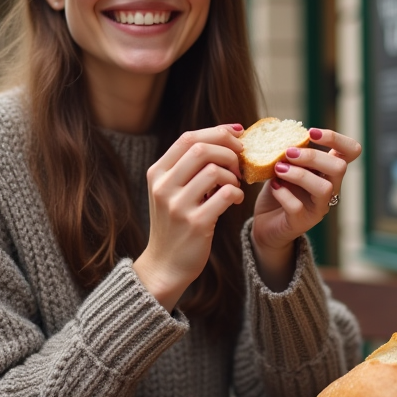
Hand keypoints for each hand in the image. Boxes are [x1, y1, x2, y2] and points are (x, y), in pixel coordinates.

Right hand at [133, 124, 245, 309]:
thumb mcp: (171, 191)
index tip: (237, 134)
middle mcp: (163, 187)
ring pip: (213, 171)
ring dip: (232, 175)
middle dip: (227, 151)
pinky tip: (235, 199)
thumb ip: (188, 166)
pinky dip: (236, 193)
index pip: (188, 138)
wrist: (165, 264)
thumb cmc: (175, 223)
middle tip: (239, 163)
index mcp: (157, 173)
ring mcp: (178, 206)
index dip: (217, 131)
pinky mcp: (195, 224)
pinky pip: (224, 195)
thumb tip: (225, 136)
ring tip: (235, 185)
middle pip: (201, 149)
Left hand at [251, 127, 361, 289]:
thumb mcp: (284, 166)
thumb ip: (290, 153)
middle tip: (288, 152)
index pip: (351, 151)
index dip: (337, 139)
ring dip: (299, 174)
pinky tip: (273, 186)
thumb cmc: (278, 190)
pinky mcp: (302, 222)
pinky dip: (283, 193)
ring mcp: (318, 207)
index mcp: (328, 171)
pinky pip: (297, 206)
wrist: (265, 223)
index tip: (311, 133)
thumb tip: (284, 133)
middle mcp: (330, 188)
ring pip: (324, 188)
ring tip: (278, 168)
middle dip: (313, 156)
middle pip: (339, 167)